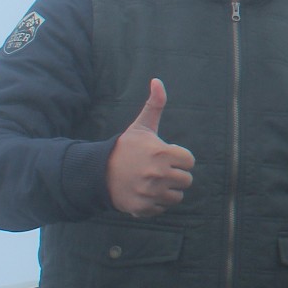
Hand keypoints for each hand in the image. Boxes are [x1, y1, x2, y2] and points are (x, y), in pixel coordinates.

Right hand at [105, 80, 194, 216]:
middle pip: (186, 180)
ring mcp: (150, 192)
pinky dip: (157, 203)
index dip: (179, 158)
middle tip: (159, 170)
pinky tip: (145, 193)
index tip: (165, 156)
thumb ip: (154, 104)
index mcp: (162, 153)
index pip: (190, 161)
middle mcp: (158, 174)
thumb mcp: (141, 126)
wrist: (97, 173)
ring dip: (168, 190)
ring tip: (153, 181)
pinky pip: (163, 208)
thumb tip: (157, 80)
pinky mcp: (143, 207)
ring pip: (177, 196)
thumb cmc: (125, 148)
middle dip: (175, 174)